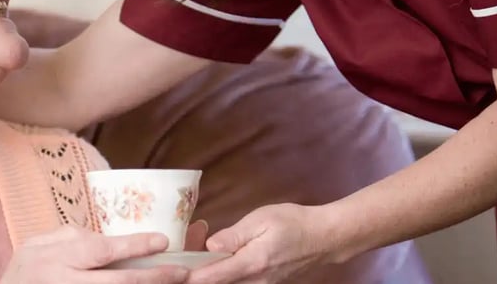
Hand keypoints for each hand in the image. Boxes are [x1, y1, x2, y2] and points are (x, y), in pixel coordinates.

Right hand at [0, 225, 189, 282]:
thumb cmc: (24, 271)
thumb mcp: (39, 245)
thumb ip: (74, 237)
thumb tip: (111, 241)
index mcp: (57, 257)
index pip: (102, 250)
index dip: (134, 246)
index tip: (163, 241)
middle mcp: (65, 283)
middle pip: (118, 283)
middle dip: (153, 277)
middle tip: (183, 271)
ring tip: (175, 283)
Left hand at [188, 204, 332, 283]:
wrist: (324, 238)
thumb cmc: (293, 222)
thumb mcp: (262, 219)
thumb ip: (235, 235)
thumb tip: (210, 247)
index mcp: (252, 263)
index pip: (214, 277)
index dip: (191, 276)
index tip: (173, 271)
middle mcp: (256, 281)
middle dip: (197, 274)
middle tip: (183, 256)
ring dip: (210, 274)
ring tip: (195, 255)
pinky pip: (238, 283)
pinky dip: (223, 273)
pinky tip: (217, 258)